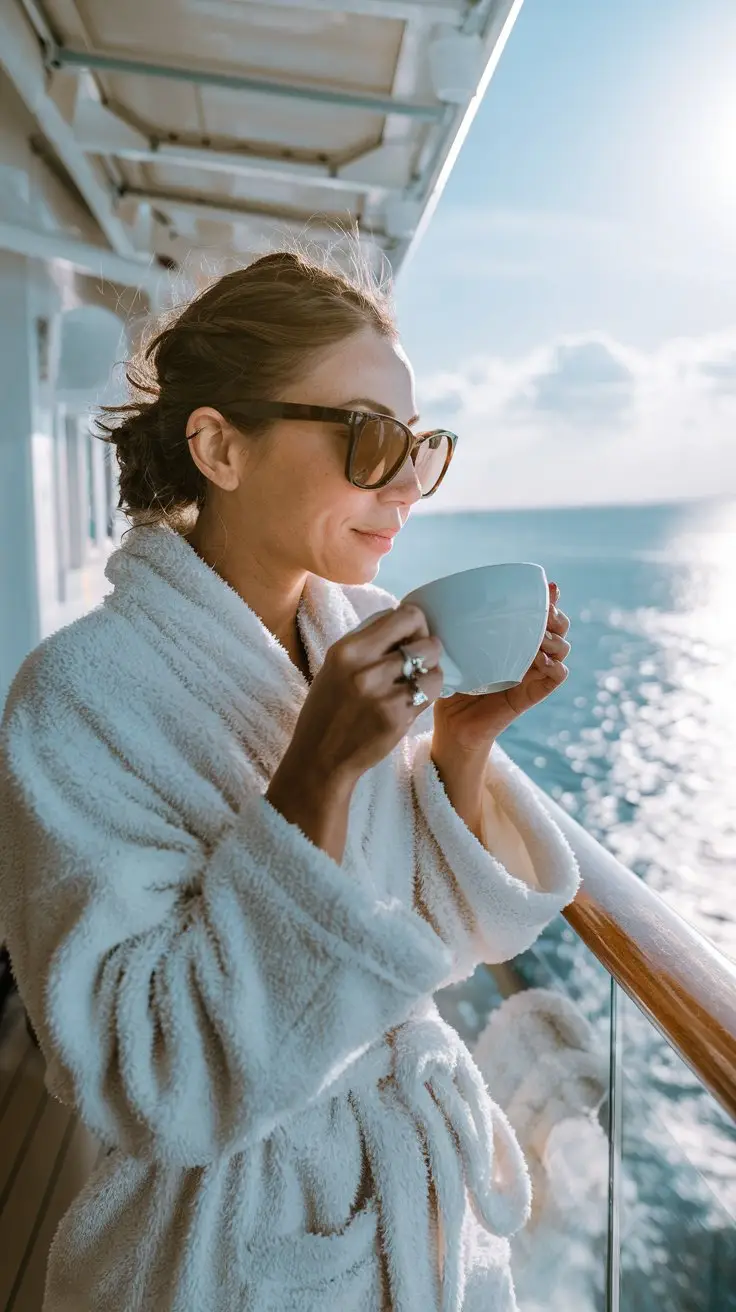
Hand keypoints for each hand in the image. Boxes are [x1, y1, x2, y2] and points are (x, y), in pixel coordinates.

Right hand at [279, 603, 444, 788]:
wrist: (320, 758)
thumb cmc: (328, 709)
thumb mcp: (336, 666)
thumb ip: (367, 642)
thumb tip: (405, 619)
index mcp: (347, 649)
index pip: (402, 615)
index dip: (415, 625)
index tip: (411, 638)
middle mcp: (363, 668)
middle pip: (423, 638)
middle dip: (428, 646)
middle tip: (420, 661)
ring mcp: (381, 693)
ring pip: (432, 664)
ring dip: (431, 670)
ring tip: (417, 680)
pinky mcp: (396, 717)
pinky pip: (430, 691)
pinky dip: (429, 692)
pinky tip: (415, 698)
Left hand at [432, 582, 570, 753]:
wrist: (450, 727)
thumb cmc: (450, 687)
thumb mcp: (455, 652)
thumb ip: (459, 630)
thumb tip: (449, 600)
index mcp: (512, 642)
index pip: (539, 616)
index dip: (549, 601)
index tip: (549, 590)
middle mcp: (526, 656)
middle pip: (559, 629)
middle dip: (557, 617)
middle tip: (545, 613)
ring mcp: (531, 675)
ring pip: (562, 651)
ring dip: (556, 640)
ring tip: (540, 639)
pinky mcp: (530, 696)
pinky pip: (555, 679)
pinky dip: (556, 667)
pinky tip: (543, 661)